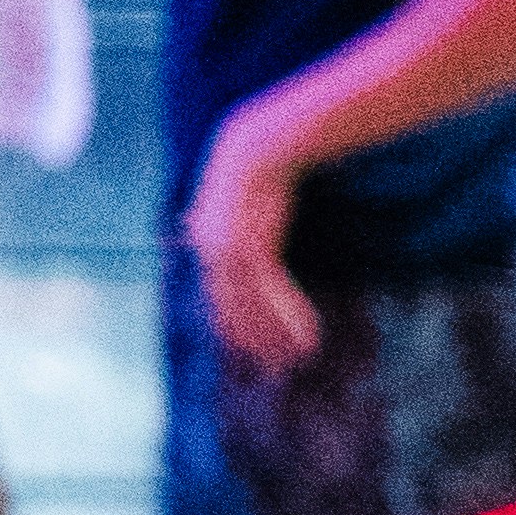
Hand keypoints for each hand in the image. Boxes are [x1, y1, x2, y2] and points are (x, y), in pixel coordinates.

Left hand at [185, 109, 321, 373]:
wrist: (257, 148)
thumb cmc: (254, 173)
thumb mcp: (238, 204)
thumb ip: (232, 228)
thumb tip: (228, 237)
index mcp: (205, 244)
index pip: (219, 299)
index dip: (238, 328)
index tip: (254, 351)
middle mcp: (211, 253)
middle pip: (232, 310)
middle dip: (256, 340)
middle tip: (277, 366)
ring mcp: (228, 252)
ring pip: (252, 308)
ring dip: (277, 334)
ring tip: (300, 356)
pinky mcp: (251, 248)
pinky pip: (271, 293)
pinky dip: (290, 315)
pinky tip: (310, 334)